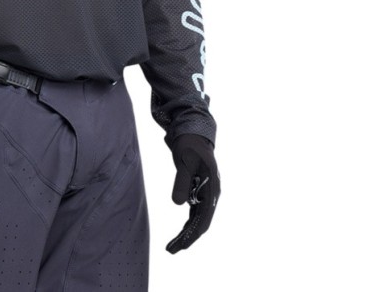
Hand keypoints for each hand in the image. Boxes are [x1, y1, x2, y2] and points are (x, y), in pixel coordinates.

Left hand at [166, 134, 219, 253]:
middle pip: (202, 222)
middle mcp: (212, 195)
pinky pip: (196, 212)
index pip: (204, 219)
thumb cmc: (189, 146)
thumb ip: (181, 182)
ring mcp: (207, 194)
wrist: (193, 134)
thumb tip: (177, 204)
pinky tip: (180, 231)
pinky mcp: (201, 192)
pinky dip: (188, 223)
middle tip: (171, 250)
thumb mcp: (184, 162)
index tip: (181, 245)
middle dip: (188, 238)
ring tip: (172, 246)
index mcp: (212, 189)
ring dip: (187, 232)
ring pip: (199, 219)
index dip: (192, 234)